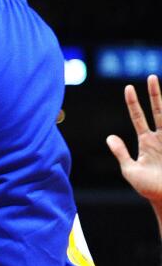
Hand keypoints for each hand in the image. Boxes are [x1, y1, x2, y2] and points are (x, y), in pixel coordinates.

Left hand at [106, 74, 161, 205]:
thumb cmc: (149, 189)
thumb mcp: (130, 170)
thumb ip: (120, 153)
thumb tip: (109, 136)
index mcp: (147, 142)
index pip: (138, 117)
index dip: (133, 103)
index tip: (128, 87)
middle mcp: (160, 139)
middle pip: (158, 111)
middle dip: (155, 94)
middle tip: (152, 76)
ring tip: (156, 81)